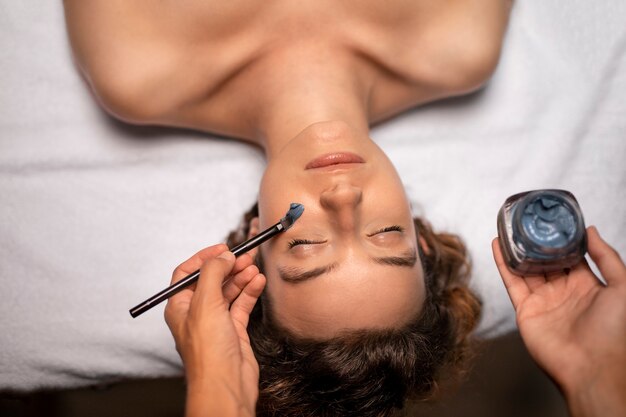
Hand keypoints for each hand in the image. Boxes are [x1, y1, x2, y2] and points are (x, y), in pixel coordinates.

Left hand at [164, 244, 265, 416]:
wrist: (225, 384)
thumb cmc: (208, 353)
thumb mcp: (205, 303)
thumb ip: (213, 273)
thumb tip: (222, 256)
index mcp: (179, 306)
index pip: (187, 273)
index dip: (204, 258)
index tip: (223, 248)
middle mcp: (196, 313)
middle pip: (212, 280)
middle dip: (228, 266)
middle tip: (245, 255)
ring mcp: (216, 322)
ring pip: (229, 291)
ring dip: (241, 277)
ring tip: (254, 267)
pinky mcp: (233, 330)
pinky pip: (242, 304)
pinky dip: (250, 291)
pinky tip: (258, 282)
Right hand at [493, 226, 625, 416]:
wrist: (590, 368)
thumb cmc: (613, 333)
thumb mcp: (622, 288)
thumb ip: (607, 257)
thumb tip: (591, 230)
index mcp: (588, 286)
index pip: (571, 256)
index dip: (561, 239)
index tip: (552, 221)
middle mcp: (564, 292)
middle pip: (546, 261)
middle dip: (536, 242)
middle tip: (526, 222)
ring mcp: (543, 300)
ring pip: (526, 268)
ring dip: (517, 249)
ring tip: (508, 228)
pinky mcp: (525, 310)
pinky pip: (512, 282)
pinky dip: (503, 263)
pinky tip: (498, 246)